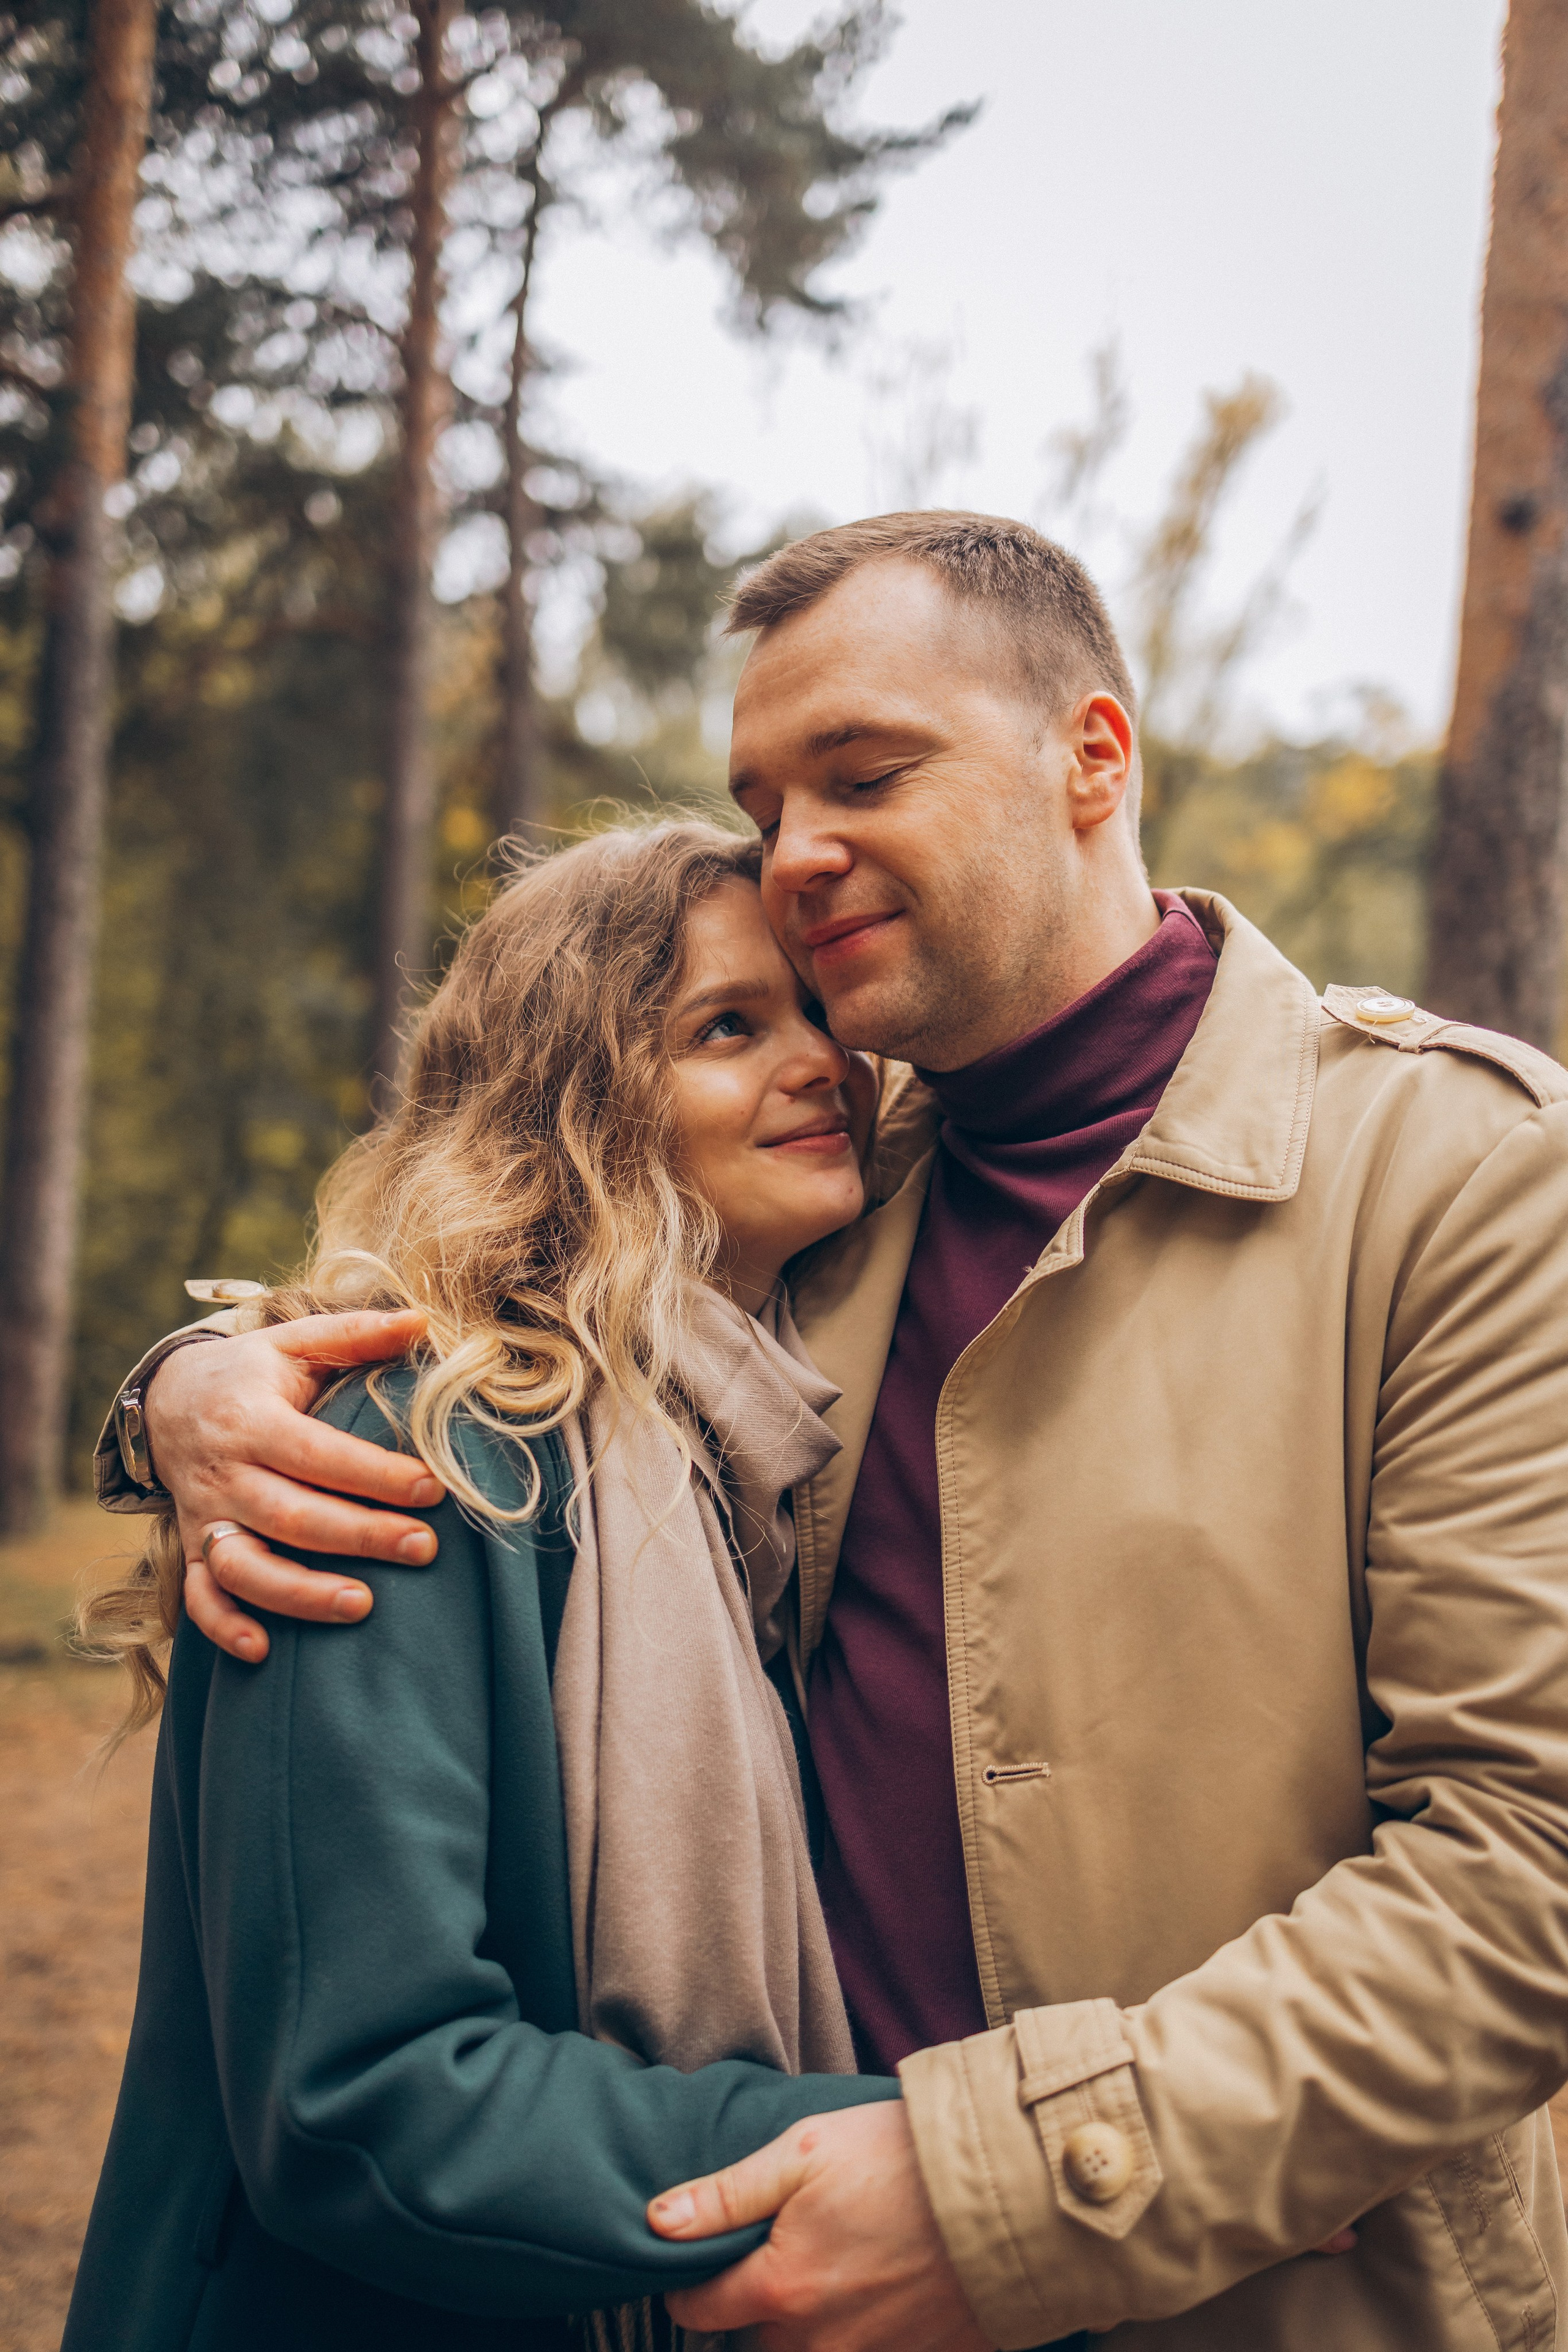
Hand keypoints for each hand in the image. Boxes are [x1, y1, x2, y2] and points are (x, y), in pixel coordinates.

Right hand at [146, 1312, 445, 1664]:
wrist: (167, 1399)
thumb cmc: (252, 1373)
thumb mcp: (295, 1341)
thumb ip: (357, 1332)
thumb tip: (422, 1320)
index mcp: (253, 1419)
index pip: (318, 1454)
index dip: (374, 1474)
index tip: (433, 1490)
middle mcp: (225, 1473)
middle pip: (291, 1515)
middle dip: (359, 1536)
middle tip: (424, 1549)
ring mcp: (205, 1517)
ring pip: (244, 1566)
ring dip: (298, 1593)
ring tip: (361, 1605)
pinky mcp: (193, 1548)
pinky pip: (199, 1597)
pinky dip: (224, 1627)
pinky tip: (265, 1652)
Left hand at [649, 2103, 991, 2351]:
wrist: (1007, 2194)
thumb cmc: (900, 2161)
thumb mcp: (804, 2151)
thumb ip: (726, 2195)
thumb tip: (656, 2222)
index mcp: (782, 2288)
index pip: (700, 2312)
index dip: (686, 2292)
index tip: (691, 2275)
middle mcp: (817, 2341)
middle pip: (753, 2350)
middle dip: (746, 2322)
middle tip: (760, 2279)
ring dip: (797, 2335)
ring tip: (814, 2289)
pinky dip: (851, 2341)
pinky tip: (865, 2303)